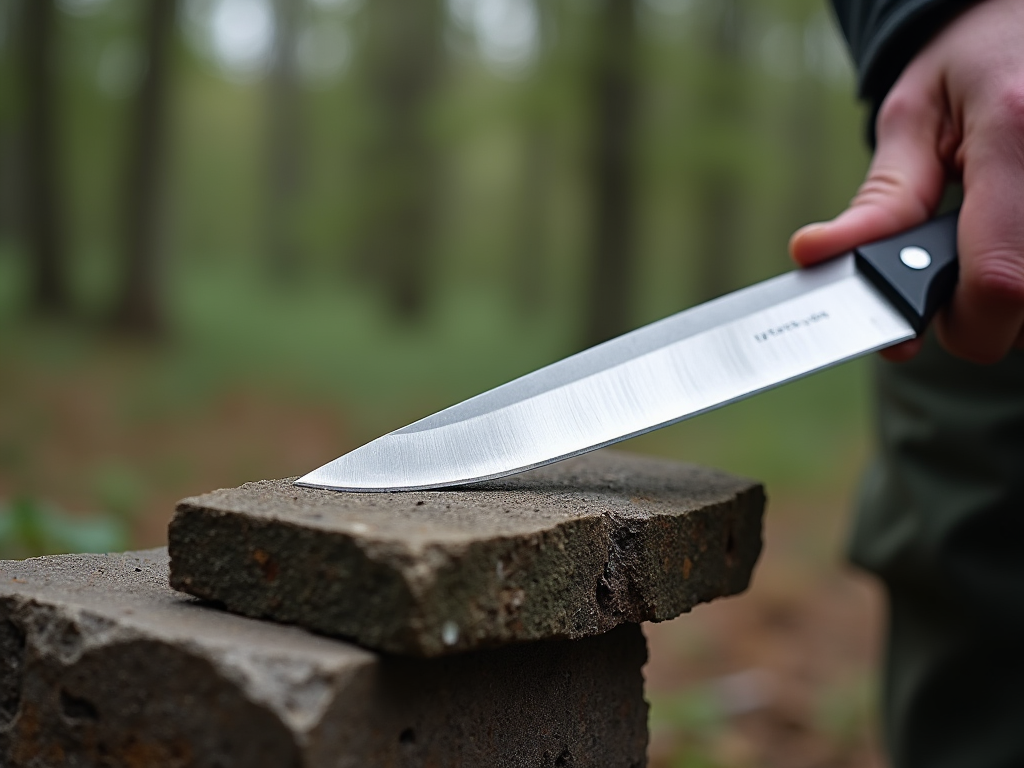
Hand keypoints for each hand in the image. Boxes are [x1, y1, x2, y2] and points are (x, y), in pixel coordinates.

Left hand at [789, 0, 1023, 362]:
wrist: (1020, 23)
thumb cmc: (968, 64)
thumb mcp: (912, 119)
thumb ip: (877, 201)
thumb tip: (814, 254)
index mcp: (1014, 140)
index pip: (998, 283)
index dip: (958, 325)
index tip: (916, 326)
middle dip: (980, 314)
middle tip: (950, 272)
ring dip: (1010, 299)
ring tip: (983, 244)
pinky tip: (1003, 240)